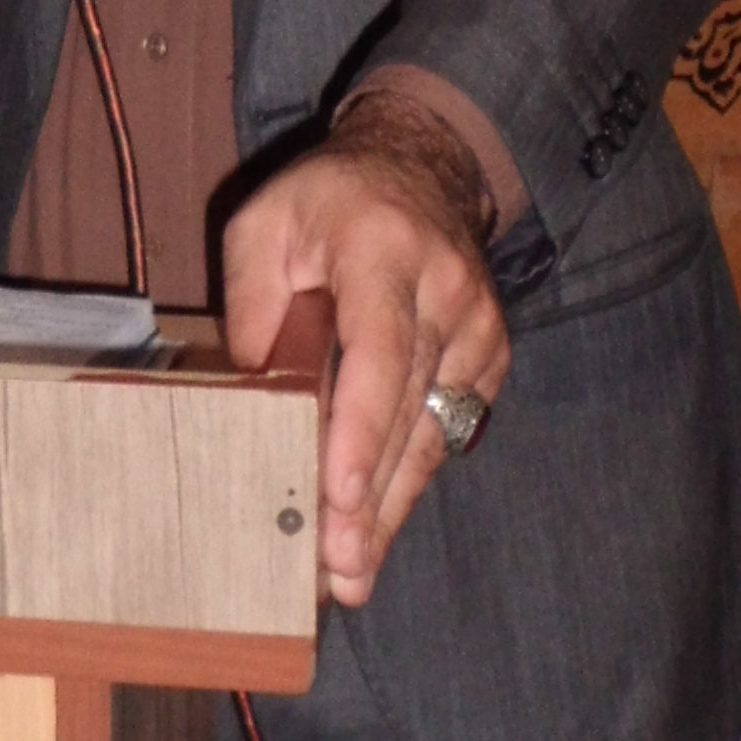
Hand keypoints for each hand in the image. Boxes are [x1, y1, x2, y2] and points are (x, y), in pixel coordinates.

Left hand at [222, 94, 509, 605]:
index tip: (338, 494)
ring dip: (389, 508)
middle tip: (335, 568)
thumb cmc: (329, 200)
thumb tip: (252, 390)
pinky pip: (446, 431)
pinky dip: (409, 481)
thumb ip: (253, 300)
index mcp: (383, 250)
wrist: (424, 166)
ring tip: (352, 573)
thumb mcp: (265, 223)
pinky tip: (378, 528)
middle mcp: (444, 292)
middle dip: (368, 497)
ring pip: (430, 434)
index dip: (359, 427)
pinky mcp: (488, 358)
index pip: (378, 350)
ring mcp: (476, 328)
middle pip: (405, 410)